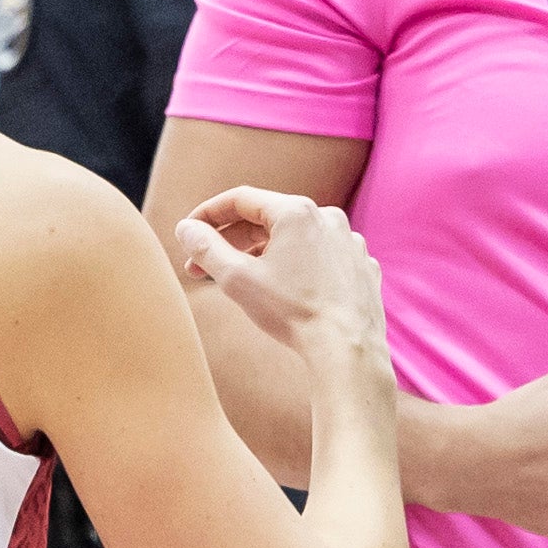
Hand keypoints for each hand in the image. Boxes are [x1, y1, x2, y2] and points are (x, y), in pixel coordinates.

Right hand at [172, 181, 384, 364]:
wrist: (347, 348)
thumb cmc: (292, 312)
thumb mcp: (237, 279)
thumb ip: (207, 248)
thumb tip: (186, 228)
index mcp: (296, 211)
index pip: (241, 199)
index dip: (208, 214)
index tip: (187, 232)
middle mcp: (327, 217)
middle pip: (267, 219)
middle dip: (230, 242)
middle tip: (200, 268)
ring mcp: (349, 241)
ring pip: (295, 239)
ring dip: (262, 254)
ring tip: (238, 280)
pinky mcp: (361, 265)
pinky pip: (321, 257)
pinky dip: (296, 266)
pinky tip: (282, 289)